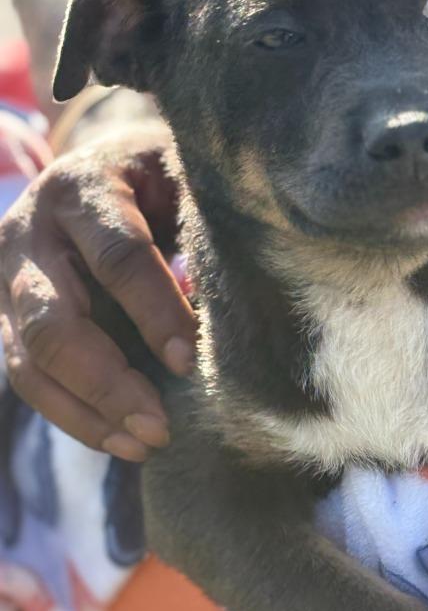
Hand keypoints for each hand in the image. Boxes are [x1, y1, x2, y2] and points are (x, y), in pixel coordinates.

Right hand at [0, 125, 195, 459]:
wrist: (99, 165)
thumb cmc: (158, 177)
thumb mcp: (182, 178)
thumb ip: (199, 227)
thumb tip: (223, 311)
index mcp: (83, 187)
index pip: (117, 256)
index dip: (154, 311)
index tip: (189, 361)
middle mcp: (29, 231)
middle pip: (54, 320)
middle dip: (107, 381)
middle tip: (159, 427)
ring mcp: (6, 276)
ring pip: (29, 358)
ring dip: (87, 411)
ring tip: (144, 444)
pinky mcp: (5, 315)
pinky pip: (28, 375)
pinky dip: (73, 414)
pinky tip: (118, 439)